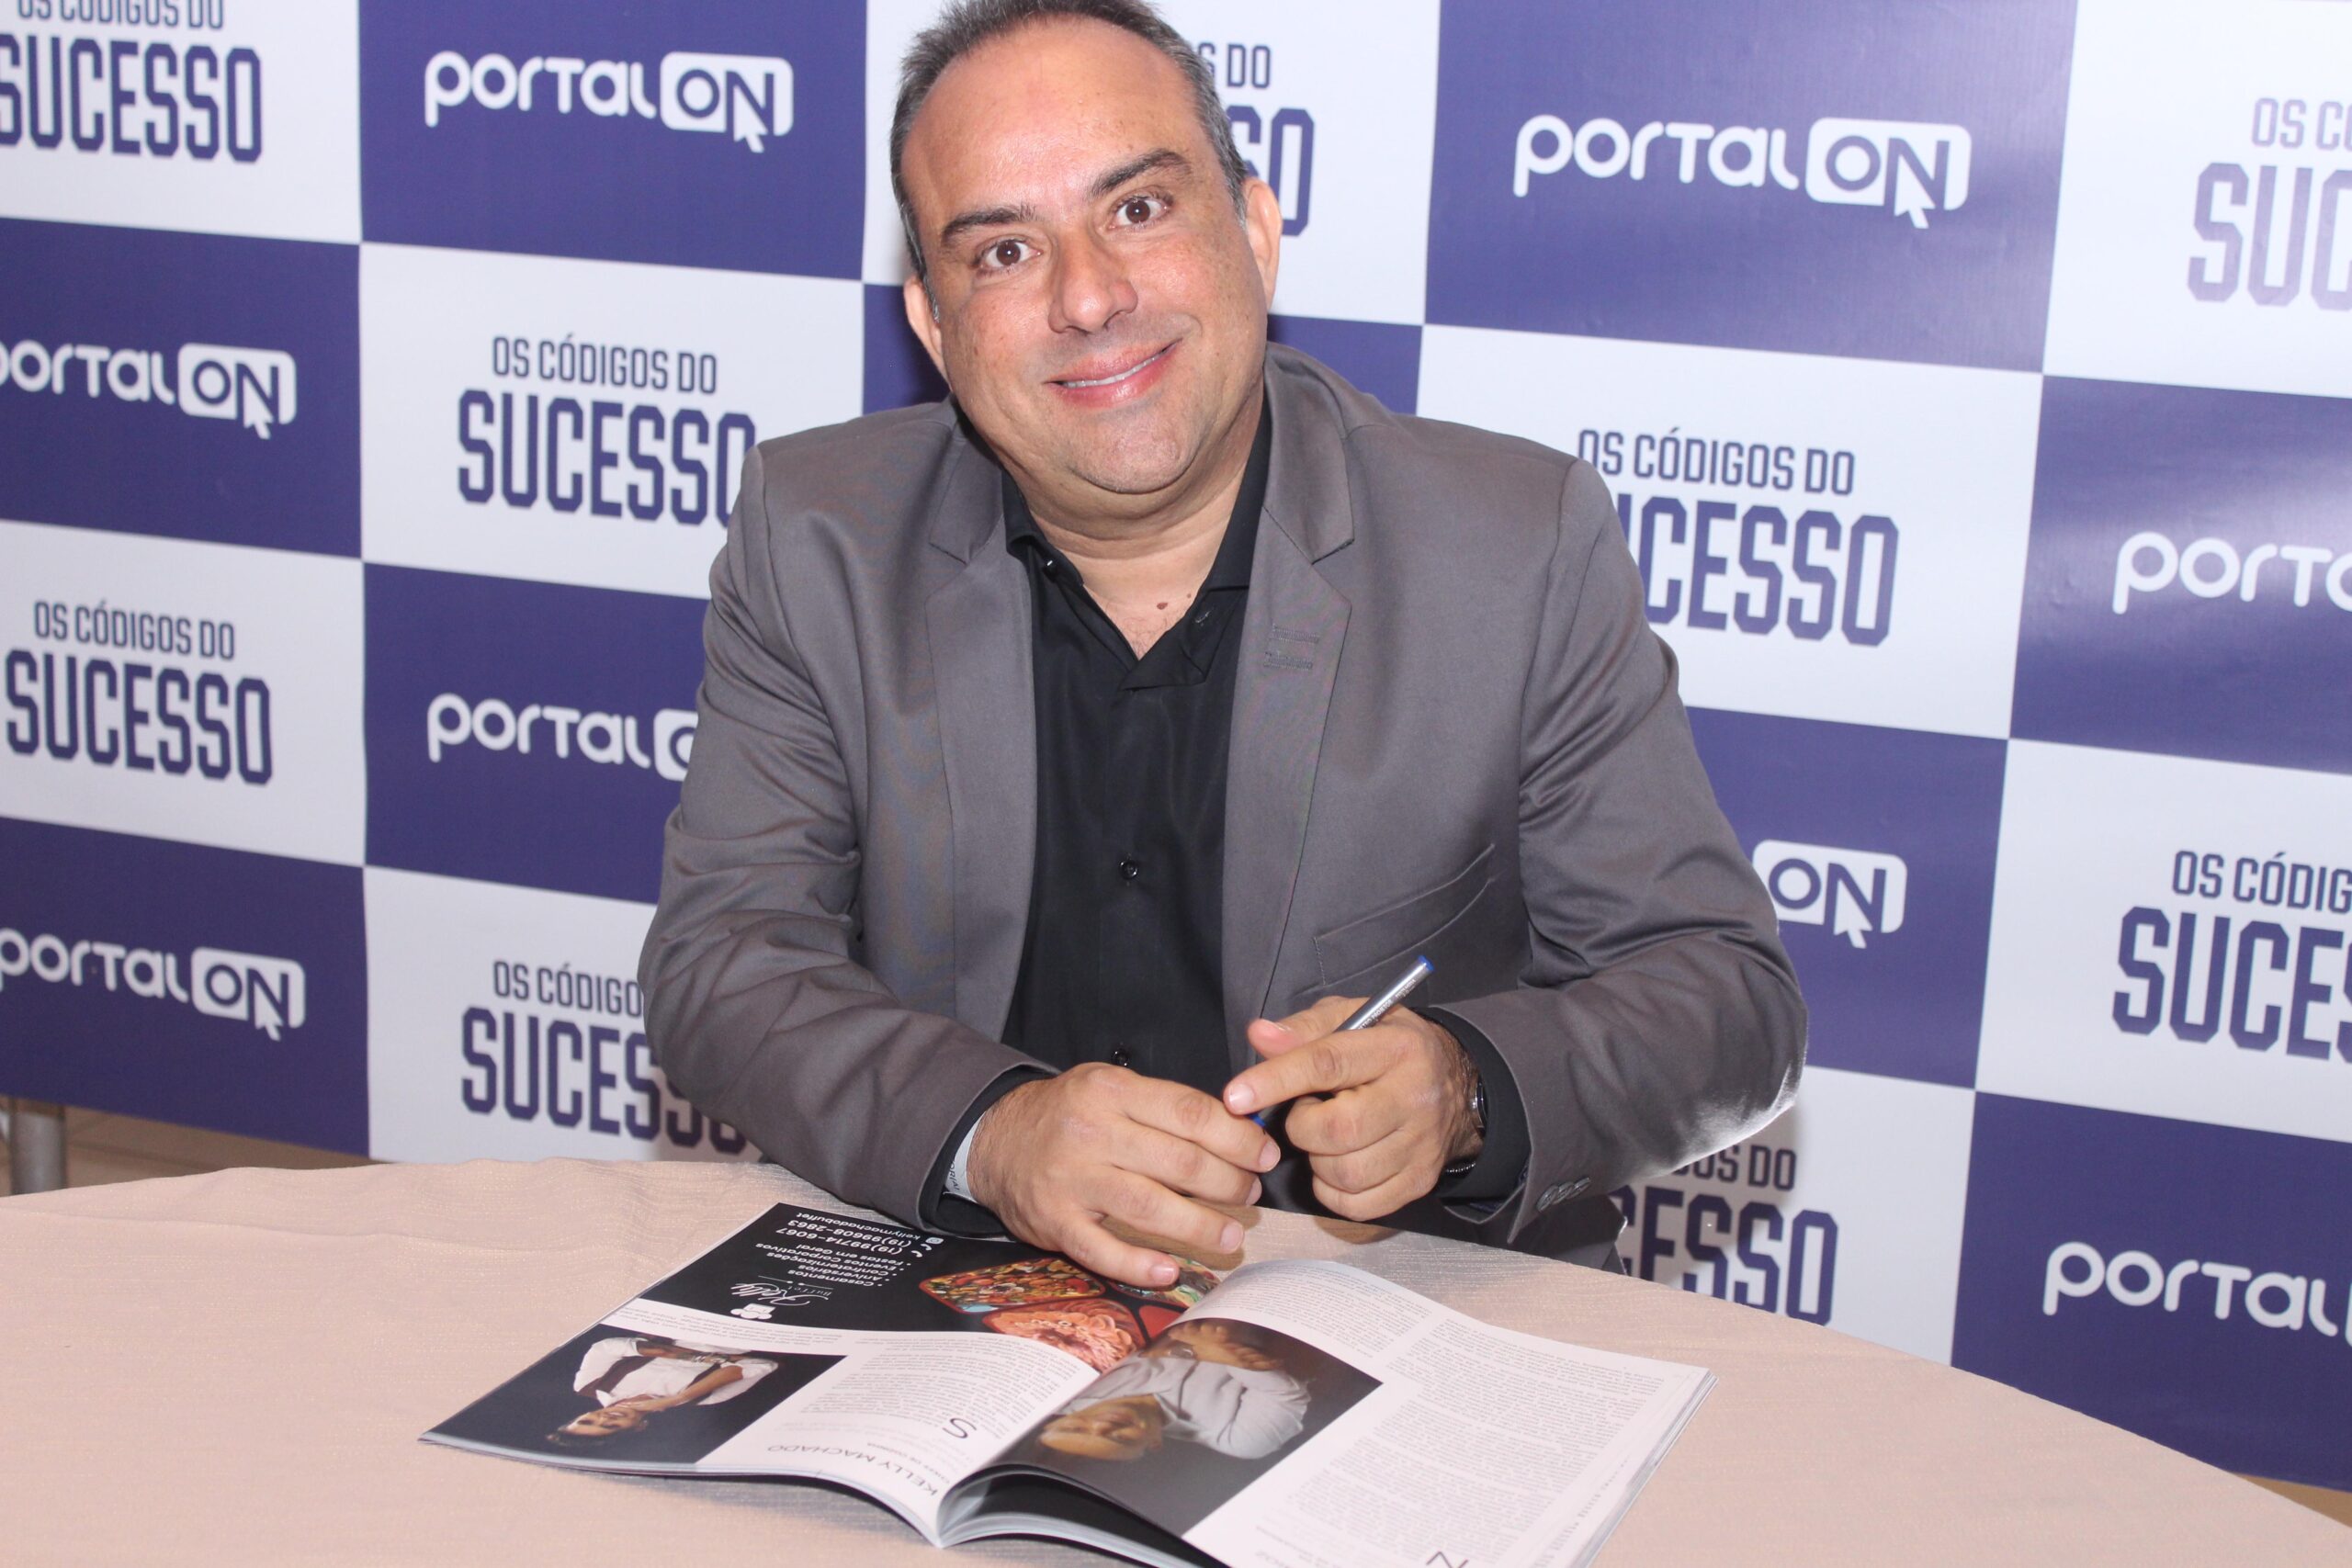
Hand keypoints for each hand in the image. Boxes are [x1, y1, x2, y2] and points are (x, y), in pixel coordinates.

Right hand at [968, 1064, 1280, 1289]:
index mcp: (1111, 1091)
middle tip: (1250, 1194)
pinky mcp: (1054, 1222)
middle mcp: (1091, 1132)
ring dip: (1199, 1227)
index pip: (1190, 1113)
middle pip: (1179, 1163)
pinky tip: (1170, 1271)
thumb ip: (1165, 1106)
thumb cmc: (1070, 1114)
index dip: (1237, 1138)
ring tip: (1230, 1236)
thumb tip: (1239, 1132)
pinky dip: (1138, 1265)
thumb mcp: (1111, 1088)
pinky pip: (1102, 1250)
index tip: (1264, 1156)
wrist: (995, 1139)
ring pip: (1149, 1208)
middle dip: (1228, 1183)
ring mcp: (1071, 1180)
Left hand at [1221, 997, 1481, 1221]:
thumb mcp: (1352, 1018)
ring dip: (1317, 1160)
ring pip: (1346, 1173)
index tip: (1236, 1096)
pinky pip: (1358, 1206)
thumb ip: (1304, 1028)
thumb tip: (1260, 1036)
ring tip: (1325, 1135)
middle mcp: (1414, 1097)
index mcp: (1396, 1047)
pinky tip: (1336, 1163)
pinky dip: (1332, 1191)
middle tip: (1305, 1112)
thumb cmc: (1387, 1048)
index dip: (1276, 1081)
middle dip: (1301, 1127)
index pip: (1327, 1064)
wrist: (1457, 1085)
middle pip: (1338, 1130)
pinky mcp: (1419, 1182)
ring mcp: (1420, 1145)